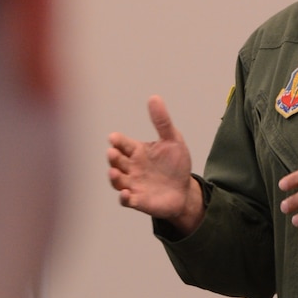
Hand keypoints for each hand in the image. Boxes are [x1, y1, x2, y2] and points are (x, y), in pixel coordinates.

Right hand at [107, 96, 204, 232]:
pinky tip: (126, 194)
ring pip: (117, 180)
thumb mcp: (173, 140)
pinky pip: (127, 200)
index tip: (114, 138)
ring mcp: (133, 184)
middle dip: (113, 157)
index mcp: (137, 151)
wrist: (184, 191)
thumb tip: (154, 97)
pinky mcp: (138, 200)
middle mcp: (131, 167)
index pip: (122, 143)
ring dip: (114, 177)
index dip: (117, 141)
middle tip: (113, 152)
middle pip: (116, 161)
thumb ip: (162, 121)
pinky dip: (124, 197)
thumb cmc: (176, 165)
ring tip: (114, 173)